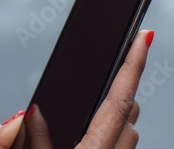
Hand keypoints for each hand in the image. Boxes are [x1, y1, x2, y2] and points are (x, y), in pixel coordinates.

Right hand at [0, 29, 152, 148]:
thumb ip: (29, 143)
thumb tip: (31, 113)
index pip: (118, 102)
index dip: (133, 65)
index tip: (144, 36)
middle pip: (128, 119)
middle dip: (119, 94)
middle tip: (106, 71)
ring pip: (127, 141)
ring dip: (115, 123)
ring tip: (92, 111)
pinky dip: (107, 144)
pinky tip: (84, 142)